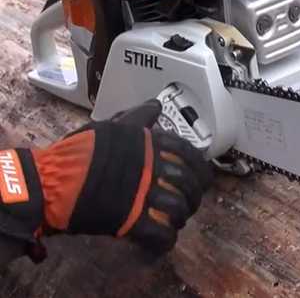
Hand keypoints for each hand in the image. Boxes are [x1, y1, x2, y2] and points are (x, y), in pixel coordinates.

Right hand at [0, 100, 212, 259]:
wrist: (50, 181)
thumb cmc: (78, 152)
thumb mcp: (111, 127)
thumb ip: (136, 118)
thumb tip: (156, 105)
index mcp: (149, 144)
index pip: (189, 154)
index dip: (201, 168)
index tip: (202, 178)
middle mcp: (152, 167)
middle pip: (189, 183)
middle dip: (193, 196)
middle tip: (188, 202)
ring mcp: (143, 194)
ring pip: (179, 208)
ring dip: (180, 217)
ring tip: (175, 220)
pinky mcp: (132, 220)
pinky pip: (161, 233)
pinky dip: (166, 240)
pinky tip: (162, 241)